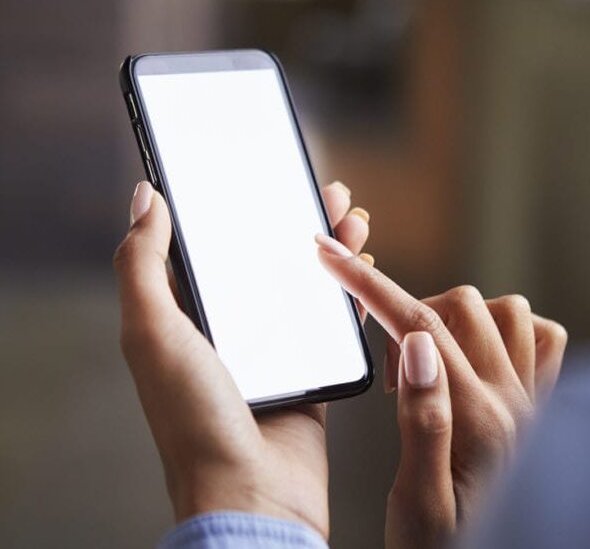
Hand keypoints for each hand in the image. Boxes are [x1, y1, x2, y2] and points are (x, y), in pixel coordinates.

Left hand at [113, 180, 370, 539]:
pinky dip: (349, 291)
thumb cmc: (194, 420)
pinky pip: (333, 320)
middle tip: (321, 189)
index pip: (217, 246)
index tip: (264, 176)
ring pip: (305, 282)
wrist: (252, 495)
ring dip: (329, 248)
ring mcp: (273, 349)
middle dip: (296, 220)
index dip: (241, 208)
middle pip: (268, 258)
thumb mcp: (154, 332)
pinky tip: (363, 264)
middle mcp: (231, 328)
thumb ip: (143, 264)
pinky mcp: (310, 369)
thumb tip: (146, 197)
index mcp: (189, 315)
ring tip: (351, 215)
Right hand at [315, 240, 566, 548]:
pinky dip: (507, 329)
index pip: (417, 324)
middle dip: (405, 310)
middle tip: (385, 370)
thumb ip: (423, 420)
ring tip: (429, 359)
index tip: (333, 255)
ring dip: (456, 315)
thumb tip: (417, 342)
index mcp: (477, 421)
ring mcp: (533, 401)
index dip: (369, 284)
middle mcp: (514, 402)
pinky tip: (478, 355)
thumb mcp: (418, 504)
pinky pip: (541, 338)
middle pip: (456, 305)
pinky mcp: (540, 406)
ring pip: (503, 310)